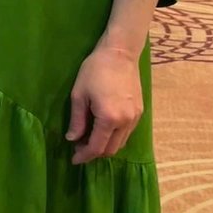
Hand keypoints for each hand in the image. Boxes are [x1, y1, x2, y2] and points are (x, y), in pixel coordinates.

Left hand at [65, 43, 142, 164]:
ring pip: (120, 143)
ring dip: (105, 146)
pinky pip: (126, 133)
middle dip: (94, 153)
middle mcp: (126, 122)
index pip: (97, 147)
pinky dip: (114, 137)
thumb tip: (72, 139)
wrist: (120, 53)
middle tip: (78, 147)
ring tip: (89, 138)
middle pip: (111, 150)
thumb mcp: (79, 94)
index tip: (73, 159)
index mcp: (109, 118)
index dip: (84, 156)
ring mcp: (135, 118)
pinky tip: (103, 129)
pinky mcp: (140, 112)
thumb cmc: (95, 70)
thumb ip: (77, 120)